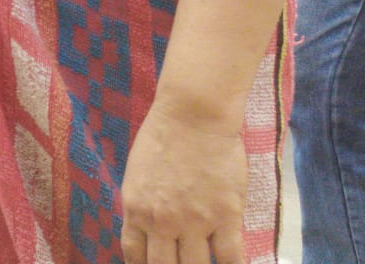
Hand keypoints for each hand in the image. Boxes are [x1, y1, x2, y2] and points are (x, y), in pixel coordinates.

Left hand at [119, 106, 247, 263]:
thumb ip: (142, 204)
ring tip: (203, 262)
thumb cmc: (163, 135)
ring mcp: (194, 222)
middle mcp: (161, 221)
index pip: (134, 254)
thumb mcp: (137, 173)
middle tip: (180, 263)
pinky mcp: (225, 217)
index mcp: (136, 208)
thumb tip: (148, 230)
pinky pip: (230, 258)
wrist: (193, 115)